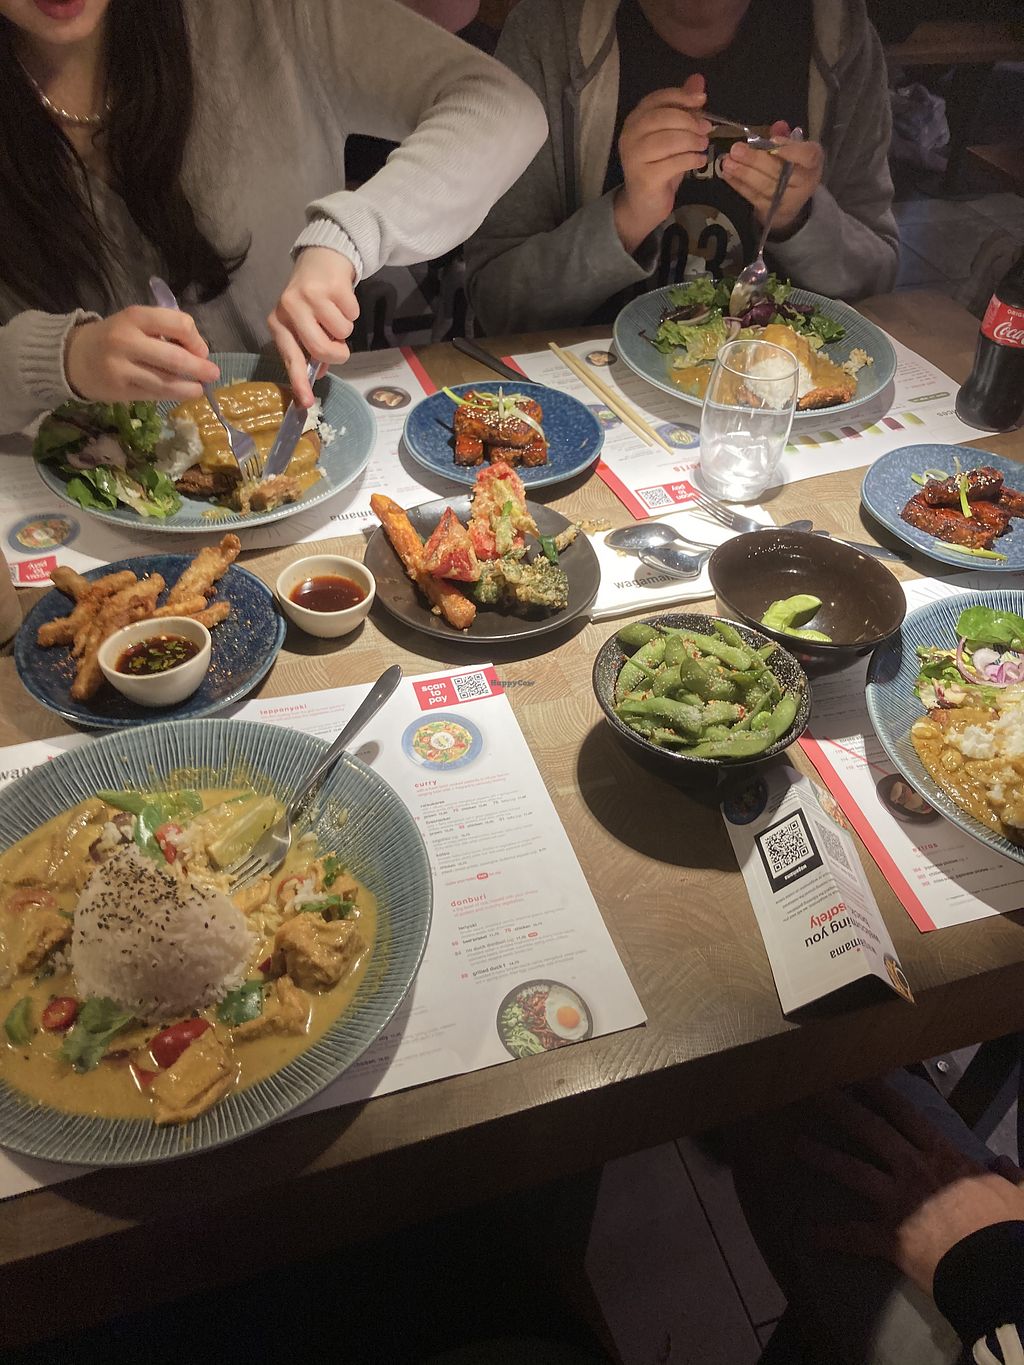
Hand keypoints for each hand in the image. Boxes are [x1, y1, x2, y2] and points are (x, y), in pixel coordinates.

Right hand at [64, 307, 219, 403]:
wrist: (75, 357)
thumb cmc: (114, 338)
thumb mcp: (135, 323)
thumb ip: (163, 331)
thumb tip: (200, 353)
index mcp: (135, 316)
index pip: (178, 323)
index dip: (196, 338)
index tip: (200, 349)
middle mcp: (127, 340)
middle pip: (175, 357)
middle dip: (199, 367)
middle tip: (213, 373)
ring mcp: (122, 367)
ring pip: (166, 381)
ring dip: (190, 387)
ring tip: (200, 389)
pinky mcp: (120, 390)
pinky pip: (155, 394)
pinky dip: (174, 395)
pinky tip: (185, 393)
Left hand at [268, 247, 359, 406]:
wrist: (322, 259)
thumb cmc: (311, 299)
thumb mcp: (303, 324)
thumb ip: (309, 351)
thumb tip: (318, 374)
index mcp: (279, 323)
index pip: (291, 358)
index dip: (299, 381)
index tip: (306, 403)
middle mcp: (289, 308)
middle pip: (322, 349)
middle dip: (338, 353)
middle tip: (339, 346)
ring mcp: (310, 296)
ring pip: (341, 333)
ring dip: (344, 328)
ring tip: (334, 312)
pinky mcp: (332, 286)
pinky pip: (352, 315)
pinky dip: (352, 312)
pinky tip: (341, 300)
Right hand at [613, 74, 711, 254]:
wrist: (643, 204)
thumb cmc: (659, 166)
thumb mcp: (672, 134)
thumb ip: (682, 108)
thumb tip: (698, 81)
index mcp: (635, 119)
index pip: (657, 98)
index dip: (681, 96)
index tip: (702, 100)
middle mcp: (630, 135)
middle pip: (663, 117)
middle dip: (690, 121)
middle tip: (706, 129)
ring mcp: (634, 157)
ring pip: (669, 140)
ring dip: (692, 141)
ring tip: (703, 146)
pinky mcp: (645, 177)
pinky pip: (673, 163)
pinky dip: (691, 159)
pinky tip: (700, 161)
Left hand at [721, 121, 823, 234]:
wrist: (792, 201)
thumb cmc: (793, 168)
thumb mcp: (794, 151)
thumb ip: (786, 138)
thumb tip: (778, 126)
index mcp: (812, 163)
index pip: (807, 155)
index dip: (790, 150)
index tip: (772, 141)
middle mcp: (804, 183)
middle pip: (780, 171)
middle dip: (755, 160)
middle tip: (736, 149)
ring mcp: (787, 200)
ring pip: (764, 186)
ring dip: (743, 173)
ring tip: (727, 162)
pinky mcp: (771, 212)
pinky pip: (753, 197)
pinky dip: (739, 185)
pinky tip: (727, 174)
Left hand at [797, 1082, 1023, 1292]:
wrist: (999, 1269)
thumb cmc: (1009, 1228)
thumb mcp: (1017, 1194)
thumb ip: (1008, 1176)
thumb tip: (1006, 1165)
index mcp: (943, 1156)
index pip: (906, 1114)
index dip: (881, 1092)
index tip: (859, 1074)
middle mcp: (913, 1170)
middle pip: (871, 1130)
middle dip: (842, 1107)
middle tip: (816, 1089)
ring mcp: (898, 1202)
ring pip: (853, 1171)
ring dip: (824, 1157)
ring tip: (797, 1144)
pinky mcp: (890, 1238)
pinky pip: (855, 1236)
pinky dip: (832, 1237)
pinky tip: (808, 1235)